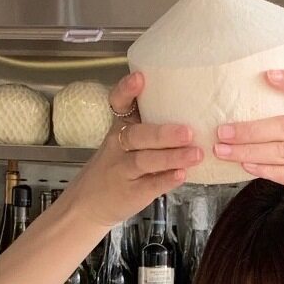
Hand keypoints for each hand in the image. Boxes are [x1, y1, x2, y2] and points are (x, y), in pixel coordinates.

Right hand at [57, 72, 203, 230]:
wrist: (87, 205)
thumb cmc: (115, 170)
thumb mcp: (124, 145)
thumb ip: (150, 131)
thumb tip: (191, 118)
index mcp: (119, 129)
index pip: (118, 104)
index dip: (127, 90)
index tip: (140, 78)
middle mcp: (119, 147)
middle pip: (138, 135)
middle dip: (163, 133)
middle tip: (188, 131)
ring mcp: (124, 171)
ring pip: (145, 160)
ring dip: (172, 156)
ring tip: (195, 154)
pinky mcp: (131, 193)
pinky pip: (149, 185)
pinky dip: (166, 180)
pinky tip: (182, 175)